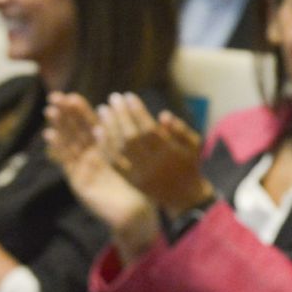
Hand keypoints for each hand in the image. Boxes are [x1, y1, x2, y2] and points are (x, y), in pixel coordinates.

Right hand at [45, 93, 154, 239]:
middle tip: (54, 97)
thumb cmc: (141, 186)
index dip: (80, 111)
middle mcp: (92, 156)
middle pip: (77, 131)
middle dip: (66, 114)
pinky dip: (58, 148)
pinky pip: (67, 163)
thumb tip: (118, 111)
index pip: (91, 125)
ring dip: (59, 128)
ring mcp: (83, 168)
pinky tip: (49, 135)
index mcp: (106, 147)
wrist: (136, 213)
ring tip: (49, 111)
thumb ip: (125, 138)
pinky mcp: (78, 181)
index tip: (71, 96)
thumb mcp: (134, 158)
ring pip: (69, 144)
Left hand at [95, 93, 210, 213]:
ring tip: (103, 109)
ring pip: (120, 149)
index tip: (129, 96)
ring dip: (109, 127)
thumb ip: (181, 129)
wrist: (184, 195)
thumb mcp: (194, 144)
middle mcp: (153, 164)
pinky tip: (98, 131)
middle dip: (121, 115)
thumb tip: (163, 115)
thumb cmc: (189, 163)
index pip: (150, 129)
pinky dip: (105, 146)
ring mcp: (140, 174)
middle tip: (113, 98)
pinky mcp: (130, 181)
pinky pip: (114, 163)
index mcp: (170, 154)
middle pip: (132, 137)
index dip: (138, 112)